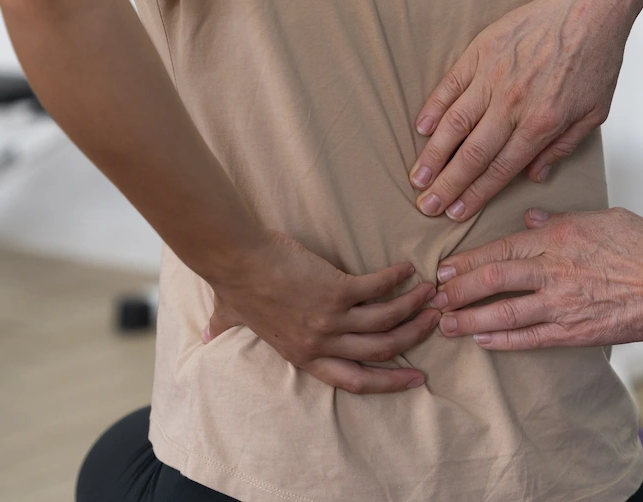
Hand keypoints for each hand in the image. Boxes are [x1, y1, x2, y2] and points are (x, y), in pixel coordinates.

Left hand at [205, 232, 440, 393]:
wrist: (235, 260)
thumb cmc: (233, 285)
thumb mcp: (229, 317)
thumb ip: (225, 328)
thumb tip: (207, 334)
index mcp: (302, 355)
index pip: (354, 380)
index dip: (388, 382)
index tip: (415, 378)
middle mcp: (320, 343)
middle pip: (380, 351)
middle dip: (413, 340)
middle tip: (435, 325)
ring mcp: (330, 318)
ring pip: (386, 322)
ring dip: (413, 308)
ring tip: (431, 294)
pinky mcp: (335, 289)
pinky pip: (377, 288)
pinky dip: (396, 279)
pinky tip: (408, 269)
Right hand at [409, 0, 634, 220]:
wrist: (588, 9)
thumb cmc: (595, 59)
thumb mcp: (594, 114)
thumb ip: (563, 148)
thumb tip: (534, 176)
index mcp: (541, 124)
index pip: (500, 170)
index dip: (475, 195)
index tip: (456, 213)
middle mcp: (513, 104)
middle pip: (471, 155)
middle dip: (447, 185)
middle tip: (427, 207)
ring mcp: (493, 76)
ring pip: (453, 124)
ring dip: (432, 155)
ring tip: (417, 178)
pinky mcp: (481, 52)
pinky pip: (450, 86)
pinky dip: (433, 108)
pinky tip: (420, 129)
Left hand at [430, 208, 642, 348]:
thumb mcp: (602, 217)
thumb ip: (562, 220)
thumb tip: (531, 220)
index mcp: (558, 238)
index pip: (501, 248)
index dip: (468, 260)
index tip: (445, 267)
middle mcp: (553, 270)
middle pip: (493, 278)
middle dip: (458, 289)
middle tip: (433, 298)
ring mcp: (562, 303)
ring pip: (504, 312)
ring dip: (470, 319)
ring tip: (446, 324)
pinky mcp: (574, 331)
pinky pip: (530, 337)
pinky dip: (503, 340)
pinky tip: (482, 341)